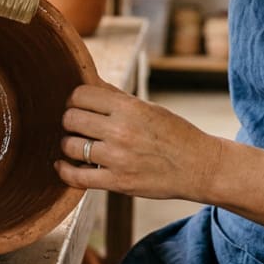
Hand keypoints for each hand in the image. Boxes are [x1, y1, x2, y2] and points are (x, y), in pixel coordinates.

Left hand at [56, 84, 224, 200]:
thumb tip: (88, 81)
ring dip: (69, 145)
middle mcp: (121, 131)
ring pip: (70, 146)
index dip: (75, 99)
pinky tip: (62, 164)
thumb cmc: (174, 134)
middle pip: (71, 118)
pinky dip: (64, 170)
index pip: (80, 94)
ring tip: (77, 145)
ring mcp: (118, 158)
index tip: (79, 106)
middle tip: (77, 126)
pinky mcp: (118, 182)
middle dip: (70, 121)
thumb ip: (116, 97)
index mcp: (129, 108)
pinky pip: (77, 177)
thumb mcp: (148, 108)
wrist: (200, 167)